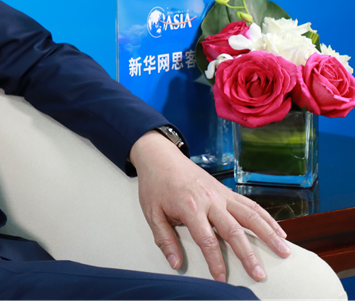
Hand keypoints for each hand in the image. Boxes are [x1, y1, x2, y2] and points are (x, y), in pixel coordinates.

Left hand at [129, 130, 290, 282]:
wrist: (160, 157)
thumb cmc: (156, 185)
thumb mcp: (151, 213)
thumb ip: (165, 240)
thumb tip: (175, 263)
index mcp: (190, 206)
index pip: (207, 240)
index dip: (216, 261)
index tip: (222, 278)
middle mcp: (210, 200)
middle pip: (234, 230)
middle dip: (248, 255)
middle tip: (259, 274)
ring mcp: (221, 194)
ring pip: (250, 215)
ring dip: (269, 234)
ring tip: (284, 252)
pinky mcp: (227, 191)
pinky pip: (251, 205)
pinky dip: (267, 219)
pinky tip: (279, 232)